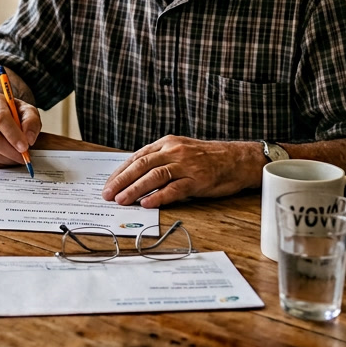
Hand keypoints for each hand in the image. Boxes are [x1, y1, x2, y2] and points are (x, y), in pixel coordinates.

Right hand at [0, 92, 41, 166]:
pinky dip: (0, 162)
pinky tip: (9, 158)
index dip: (13, 135)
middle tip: (24, 157)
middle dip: (11, 151)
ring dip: (7, 158)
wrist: (1, 115)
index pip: (0, 118)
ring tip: (19, 157)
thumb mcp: (28, 111)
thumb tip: (29, 139)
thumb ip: (31, 122)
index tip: (25, 146)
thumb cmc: (14, 113)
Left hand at [102, 136, 253, 207]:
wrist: (237, 159)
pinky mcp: (197, 180)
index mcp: (167, 143)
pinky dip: (159, 197)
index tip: (108, 184)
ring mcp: (186, 165)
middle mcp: (174, 151)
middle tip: (108, 194)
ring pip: (154, 176)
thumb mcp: (180, 151)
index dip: (120, 171)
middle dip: (121, 180)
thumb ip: (160, 159)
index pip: (137, 157)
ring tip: (122, 200)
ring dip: (135, 189)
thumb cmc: (208, 158)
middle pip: (141, 165)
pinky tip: (147, 203)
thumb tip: (135, 176)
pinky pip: (174, 189)